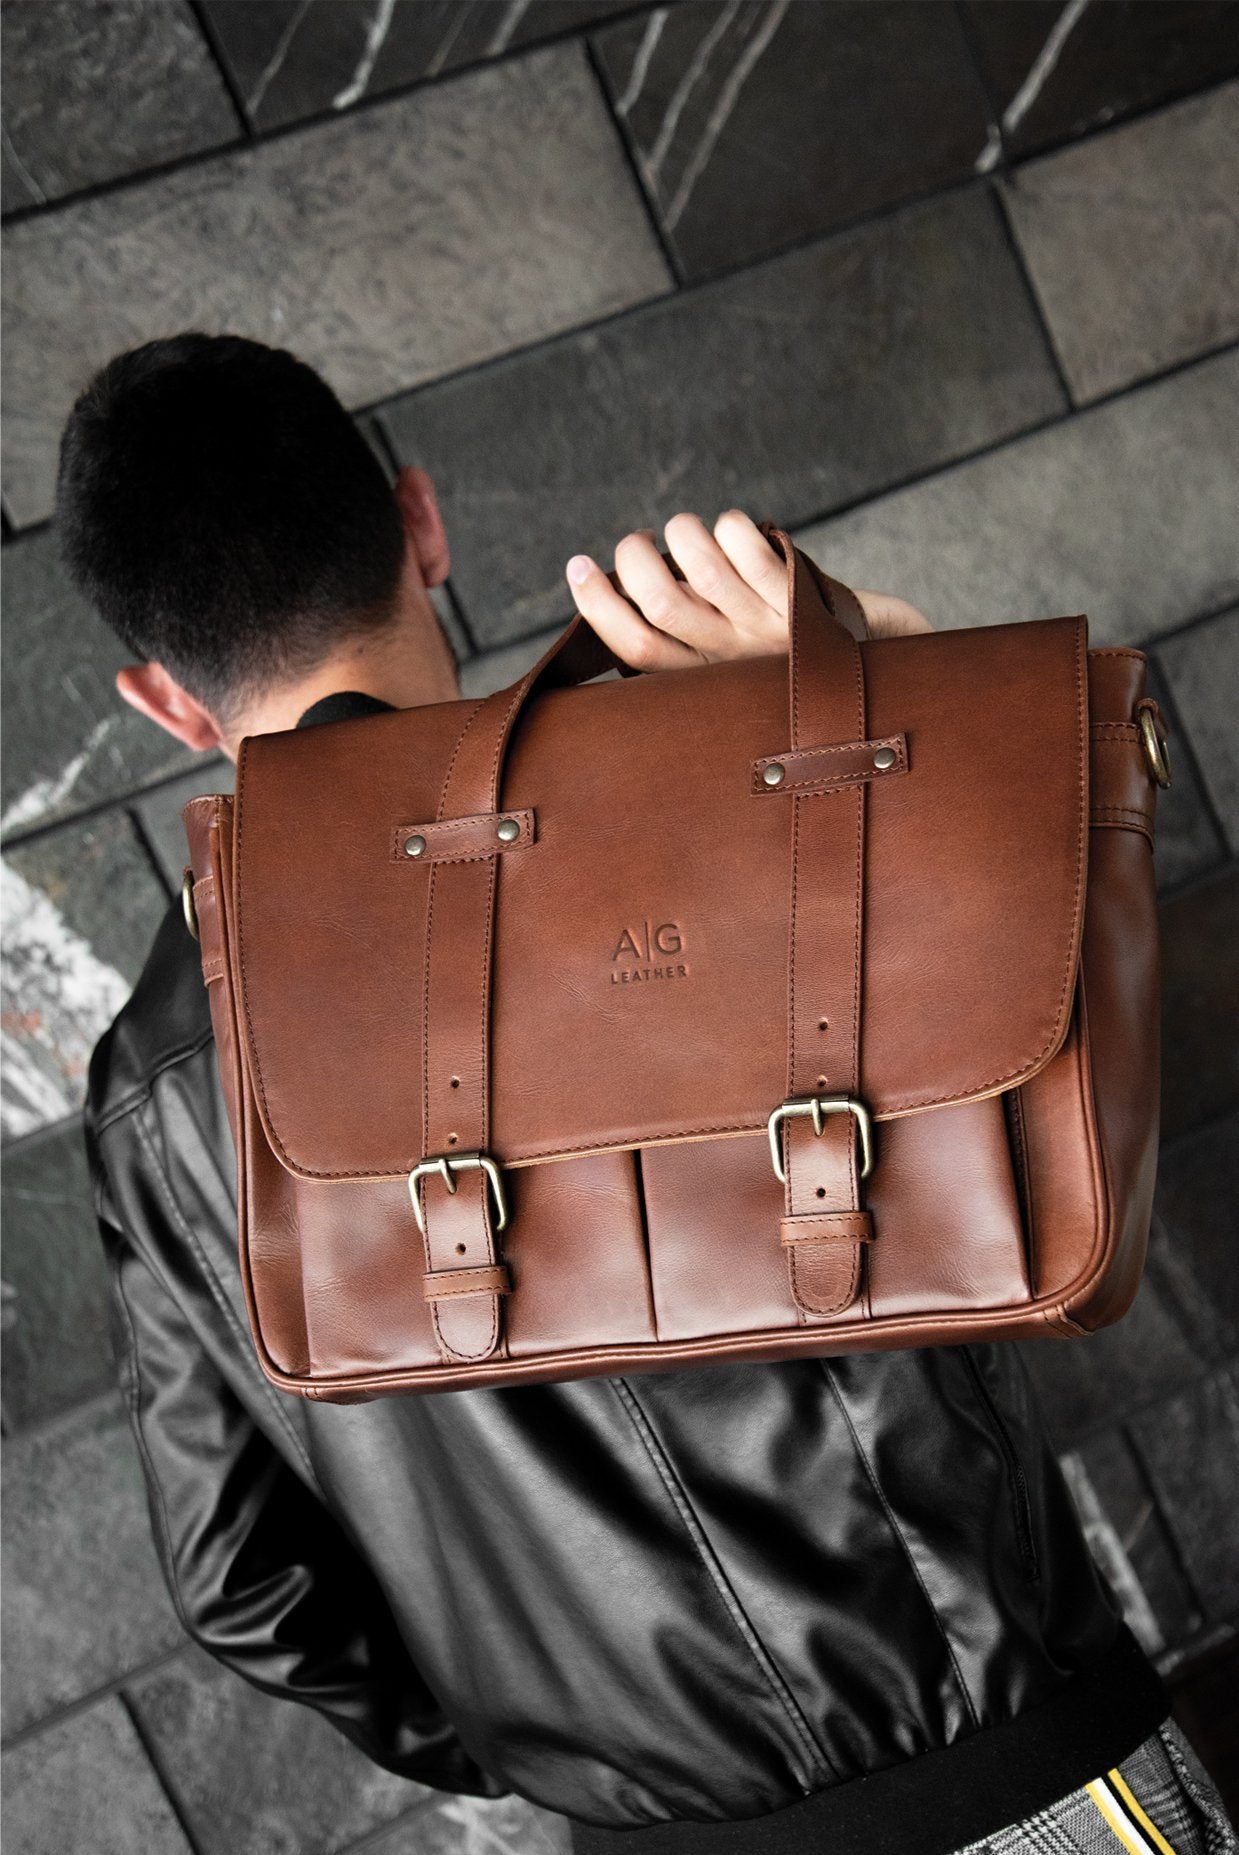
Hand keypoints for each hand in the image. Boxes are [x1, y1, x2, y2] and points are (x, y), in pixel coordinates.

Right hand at [565, 510, 931, 671]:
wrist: (872, 671)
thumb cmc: (784, 662)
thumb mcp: (727, 671)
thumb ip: (679, 643)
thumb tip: (615, 594)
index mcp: (702, 684)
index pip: (633, 648)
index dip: (596, 605)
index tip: (577, 566)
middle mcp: (730, 660)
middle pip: (659, 600)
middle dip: (634, 557)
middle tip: (639, 545)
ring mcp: (765, 626)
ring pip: (701, 564)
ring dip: (683, 533)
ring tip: (688, 533)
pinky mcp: (797, 594)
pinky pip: (746, 543)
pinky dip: (728, 525)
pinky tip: (732, 531)